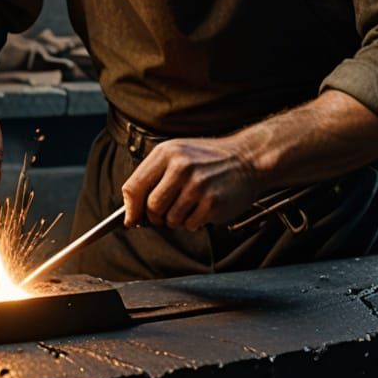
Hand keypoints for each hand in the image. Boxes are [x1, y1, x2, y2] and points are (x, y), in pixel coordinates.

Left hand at [121, 137, 258, 230]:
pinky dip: (194, 222)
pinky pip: (190, 225)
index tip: (131, 220)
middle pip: (151, 208)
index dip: (130, 209)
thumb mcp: (177, 156)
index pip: (134, 187)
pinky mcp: (212, 202)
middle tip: (168, 212)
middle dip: (156, 217)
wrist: (247, 158)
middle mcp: (180, 167)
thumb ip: (152, 178)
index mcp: (167, 153)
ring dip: (178, 219)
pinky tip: (204, 207)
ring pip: (170, 220)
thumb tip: (130, 214)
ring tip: (192, 203)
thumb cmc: (208, 160)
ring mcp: (197, 185)